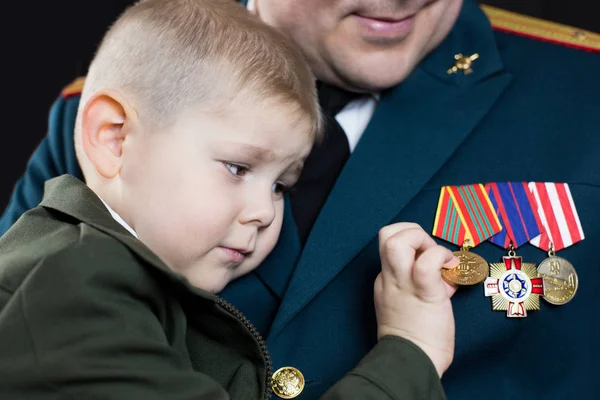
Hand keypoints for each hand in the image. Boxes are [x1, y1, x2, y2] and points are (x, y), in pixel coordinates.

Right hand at [374, 222, 458, 376]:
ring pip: (397, 239)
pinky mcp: (424, 291)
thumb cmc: (415, 339)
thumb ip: (424, 283)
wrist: (411, 362)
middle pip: (387, 233)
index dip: (414, 245)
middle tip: (430, 250)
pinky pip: (428, 261)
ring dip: (422, 238)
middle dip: (411, 231)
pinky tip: (450, 267)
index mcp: (386, 280)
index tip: (430, 260)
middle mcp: (390, 277)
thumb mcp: (411, 304)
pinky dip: (441, 256)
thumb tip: (446, 270)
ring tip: (438, 257)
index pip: (392, 245)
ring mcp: (403, 283)